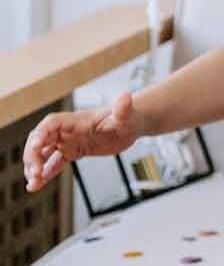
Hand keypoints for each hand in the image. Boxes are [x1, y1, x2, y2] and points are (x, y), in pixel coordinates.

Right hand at [23, 92, 142, 191]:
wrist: (133, 125)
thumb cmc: (129, 118)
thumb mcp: (127, 116)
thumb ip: (123, 108)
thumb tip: (126, 96)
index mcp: (77, 120)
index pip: (51, 123)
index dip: (41, 133)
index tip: (36, 146)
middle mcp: (68, 130)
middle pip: (40, 139)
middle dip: (32, 155)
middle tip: (35, 173)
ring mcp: (69, 141)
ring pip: (43, 153)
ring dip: (34, 167)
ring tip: (33, 184)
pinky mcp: (73, 152)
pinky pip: (54, 162)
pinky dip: (45, 173)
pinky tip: (38, 184)